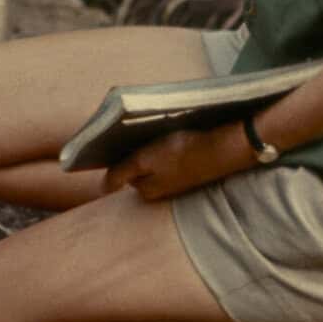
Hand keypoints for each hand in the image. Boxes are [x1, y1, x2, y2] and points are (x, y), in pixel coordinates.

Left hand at [101, 125, 249, 202]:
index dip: (120, 152)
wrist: (220, 149)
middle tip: (137, 132)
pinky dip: (164, 146)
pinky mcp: (186, 169)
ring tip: (154, 131)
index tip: (119, 137)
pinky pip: (167, 157)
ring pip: (152, 161)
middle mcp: (158, 189)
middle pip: (136, 166)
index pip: (122, 169)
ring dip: (149, 146)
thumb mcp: (145, 161)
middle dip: (134, 150)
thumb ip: (121, 173)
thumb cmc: (180, 153)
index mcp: (145, 190)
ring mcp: (173, 180)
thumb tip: (102, 188)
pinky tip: (170, 135)